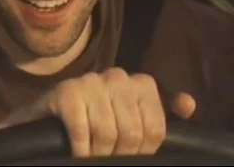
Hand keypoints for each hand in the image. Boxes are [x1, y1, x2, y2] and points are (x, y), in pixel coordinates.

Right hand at [0, 68, 195, 156]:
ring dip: (97, 153)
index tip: (129, 154)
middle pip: (131, 131)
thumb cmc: (93, 123)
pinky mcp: (65, 90)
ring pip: (107, 131)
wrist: (46, 121)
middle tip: (105, 156)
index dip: (143, 151)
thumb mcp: (129, 121)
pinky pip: (81, 129)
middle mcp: (116, 76)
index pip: (155, 128)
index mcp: (138, 84)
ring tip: (90, 154)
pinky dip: (79, 148)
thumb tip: (188, 104)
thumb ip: (158, 116)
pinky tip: (75, 150)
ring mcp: (89, 81)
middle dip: (118, 154)